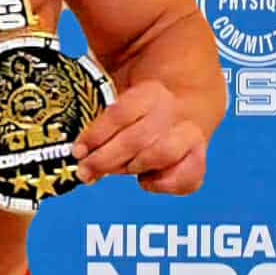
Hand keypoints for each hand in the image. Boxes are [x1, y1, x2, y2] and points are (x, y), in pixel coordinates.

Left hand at [71, 80, 206, 194]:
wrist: (191, 97)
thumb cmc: (143, 103)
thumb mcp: (120, 89)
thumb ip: (99, 110)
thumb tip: (78, 148)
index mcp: (150, 91)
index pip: (120, 114)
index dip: (96, 135)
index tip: (77, 152)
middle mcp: (172, 112)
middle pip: (137, 139)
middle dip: (105, 160)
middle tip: (85, 171)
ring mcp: (189, 135)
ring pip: (162, 155)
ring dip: (132, 168)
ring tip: (114, 171)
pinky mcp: (198, 157)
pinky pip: (188, 178)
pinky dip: (164, 185)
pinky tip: (146, 180)